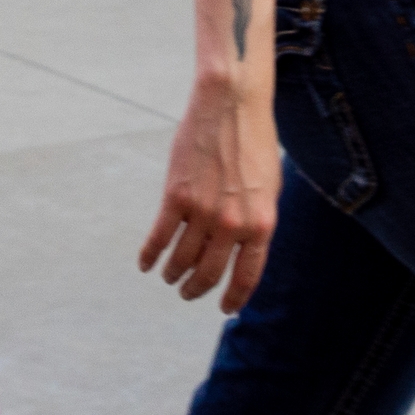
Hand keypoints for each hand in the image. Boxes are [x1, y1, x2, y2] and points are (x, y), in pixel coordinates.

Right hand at [140, 76, 281, 311]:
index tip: (224, 308)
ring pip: (183, 258)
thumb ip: (258, 222)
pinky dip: (151, 254)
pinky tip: (146, 264)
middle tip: (188, 293)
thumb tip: (245, 251)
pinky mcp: (176, 196)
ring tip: (170, 277)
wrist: (231, 106)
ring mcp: (203, 211)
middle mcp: (234, 223)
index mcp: (262, 224)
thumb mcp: (269, 188)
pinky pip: (160, 237)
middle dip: (197, 288)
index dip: (234, 298)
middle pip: (210, 273)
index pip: (247, 276)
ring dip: (174, 273)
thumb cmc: (254, 143)